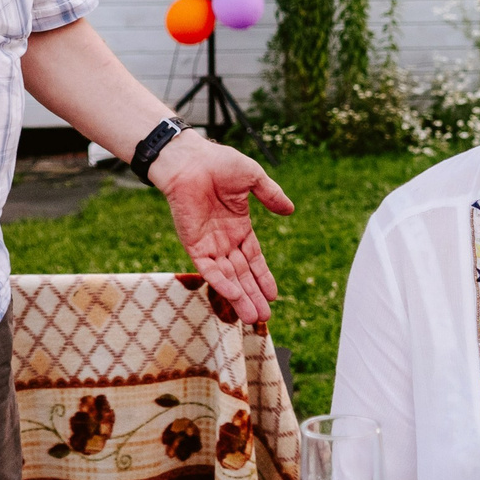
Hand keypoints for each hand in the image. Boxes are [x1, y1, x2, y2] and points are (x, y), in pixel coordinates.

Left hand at [147, 134, 289, 323]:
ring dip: (240, 297)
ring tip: (252, 318)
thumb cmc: (218, 163)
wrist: (188, 160)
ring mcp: (209, 244)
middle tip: (264, 319)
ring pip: (228, 278)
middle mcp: (224, 240)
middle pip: (242, 274)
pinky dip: (222, 284)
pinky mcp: (194, 245)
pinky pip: (210, 269)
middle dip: (254, 296)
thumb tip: (290, 210)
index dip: (263, 277)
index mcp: (238, 226)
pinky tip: (234, 297)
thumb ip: (271, 195)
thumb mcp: (252, 178)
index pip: (253, 258)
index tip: (274, 296)